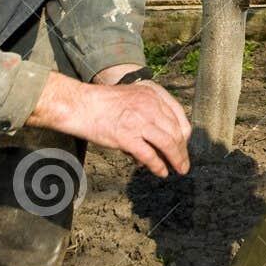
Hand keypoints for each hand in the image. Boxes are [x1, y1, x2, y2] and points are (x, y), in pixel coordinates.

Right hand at [32, 73, 191, 176]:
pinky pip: (150, 155)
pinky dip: (159, 166)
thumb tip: (161, 138)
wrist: (81, 105)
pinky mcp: (127, 137)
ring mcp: (139, 121)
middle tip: (183, 163)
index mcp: (153, 93)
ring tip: (178, 169)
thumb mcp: (133, 97)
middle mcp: (150, 105)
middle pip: (176, 132)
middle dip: (182, 150)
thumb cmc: (104, 102)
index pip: (179, 116)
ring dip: (176, 160)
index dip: (184, 134)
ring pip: (168, 144)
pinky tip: (161, 172)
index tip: (184, 144)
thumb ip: (150, 111)